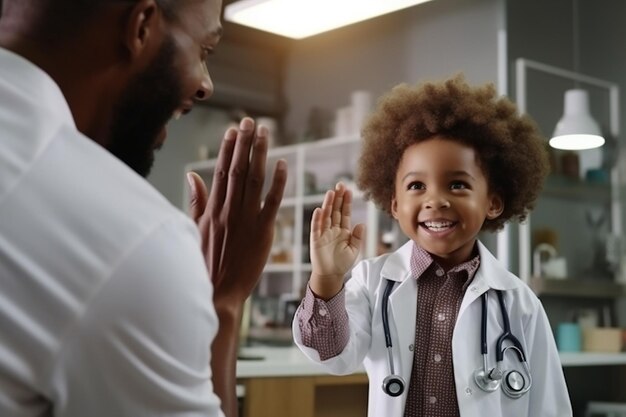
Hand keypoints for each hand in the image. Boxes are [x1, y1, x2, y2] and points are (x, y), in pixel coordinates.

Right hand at [187, 117, 286, 305]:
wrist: (216, 292)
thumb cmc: (203, 263)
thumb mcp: (193, 230)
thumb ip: (196, 201)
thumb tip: (191, 176)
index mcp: (212, 208)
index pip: (220, 170)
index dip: (227, 148)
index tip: (233, 129)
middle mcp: (228, 209)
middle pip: (237, 168)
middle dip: (244, 143)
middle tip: (250, 120)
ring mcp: (245, 219)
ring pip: (253, 179)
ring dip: (259, 153)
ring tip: (264, 132)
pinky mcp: (262, 231)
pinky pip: (271, 202)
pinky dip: (277, 183)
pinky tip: (283, 164)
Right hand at [309, 182, 364, 298]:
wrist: (331, 275)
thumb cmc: (342, 263)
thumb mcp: (354, 250)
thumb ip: (358, 237)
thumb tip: (362, 223)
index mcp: (343, 231)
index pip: (345, 213)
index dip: (346, 202)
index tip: (349, 190)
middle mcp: (333, 229)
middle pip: (335, 210)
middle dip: (337, 198)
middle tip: (340, 184)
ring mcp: (324, 233)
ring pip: (326, 216)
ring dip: (328, 204)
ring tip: (331, 193)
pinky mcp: (315, 240)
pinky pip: (316, 227)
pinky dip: (317, 219)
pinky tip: (319, 209)